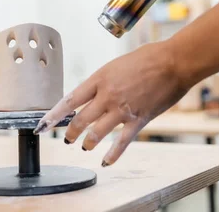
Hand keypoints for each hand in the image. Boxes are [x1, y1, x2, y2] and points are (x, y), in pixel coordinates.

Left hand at [34, 0, 218, 166]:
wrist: (174, 62)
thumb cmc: (148, 58)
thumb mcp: (117, 64)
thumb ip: (104, 81)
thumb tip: (93, 94)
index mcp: (100, 78)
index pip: (70, 100)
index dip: (55, 115)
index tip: (44, 124)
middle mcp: (107, 95)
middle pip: (80, 119)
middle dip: (70, 133)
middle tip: (67, 138)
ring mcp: (122, 109)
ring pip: (96, 133)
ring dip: (87, 143)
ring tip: (84, 148)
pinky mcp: (138, 120)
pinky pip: (121, 142)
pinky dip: (112, 154)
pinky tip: (105, 161)